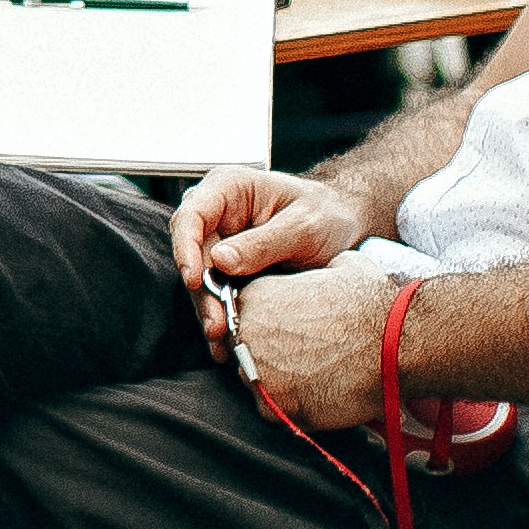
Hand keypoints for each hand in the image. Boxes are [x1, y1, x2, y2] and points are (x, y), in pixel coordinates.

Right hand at [170, 163, 368, 327]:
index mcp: (228, 187)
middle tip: (216, 323)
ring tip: (223, 338)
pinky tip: (227, 340)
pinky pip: (216, 291)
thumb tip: (220, 261)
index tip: (195, 280)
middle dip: (200, 290)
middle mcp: (216, 213)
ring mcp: (220, 241)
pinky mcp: (227, 267)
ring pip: (200, 277)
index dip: (186, 248)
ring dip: (209, 308)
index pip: (191, 214)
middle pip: (192, 252)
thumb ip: (264, 242)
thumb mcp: (304, 224)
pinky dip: (221, 314)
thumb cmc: (325, 212)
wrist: (342, 225)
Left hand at [225, 263, 394, 433]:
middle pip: (243, 349)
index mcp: (255, 295)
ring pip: (256, 381)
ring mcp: (257, 372)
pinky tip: (320, 394)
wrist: (396, 344)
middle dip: (269, 354)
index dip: (267, 325)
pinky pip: (274, 411)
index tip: (290, 332)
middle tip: (305, 355)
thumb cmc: (372, 303)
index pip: (241, 314)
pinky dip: (295, 407)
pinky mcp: (274, 406)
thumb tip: (323, 273)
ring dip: (280, 381)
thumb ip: (314, 272)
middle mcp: (246, 333)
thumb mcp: (340, 266)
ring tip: (315, 375)